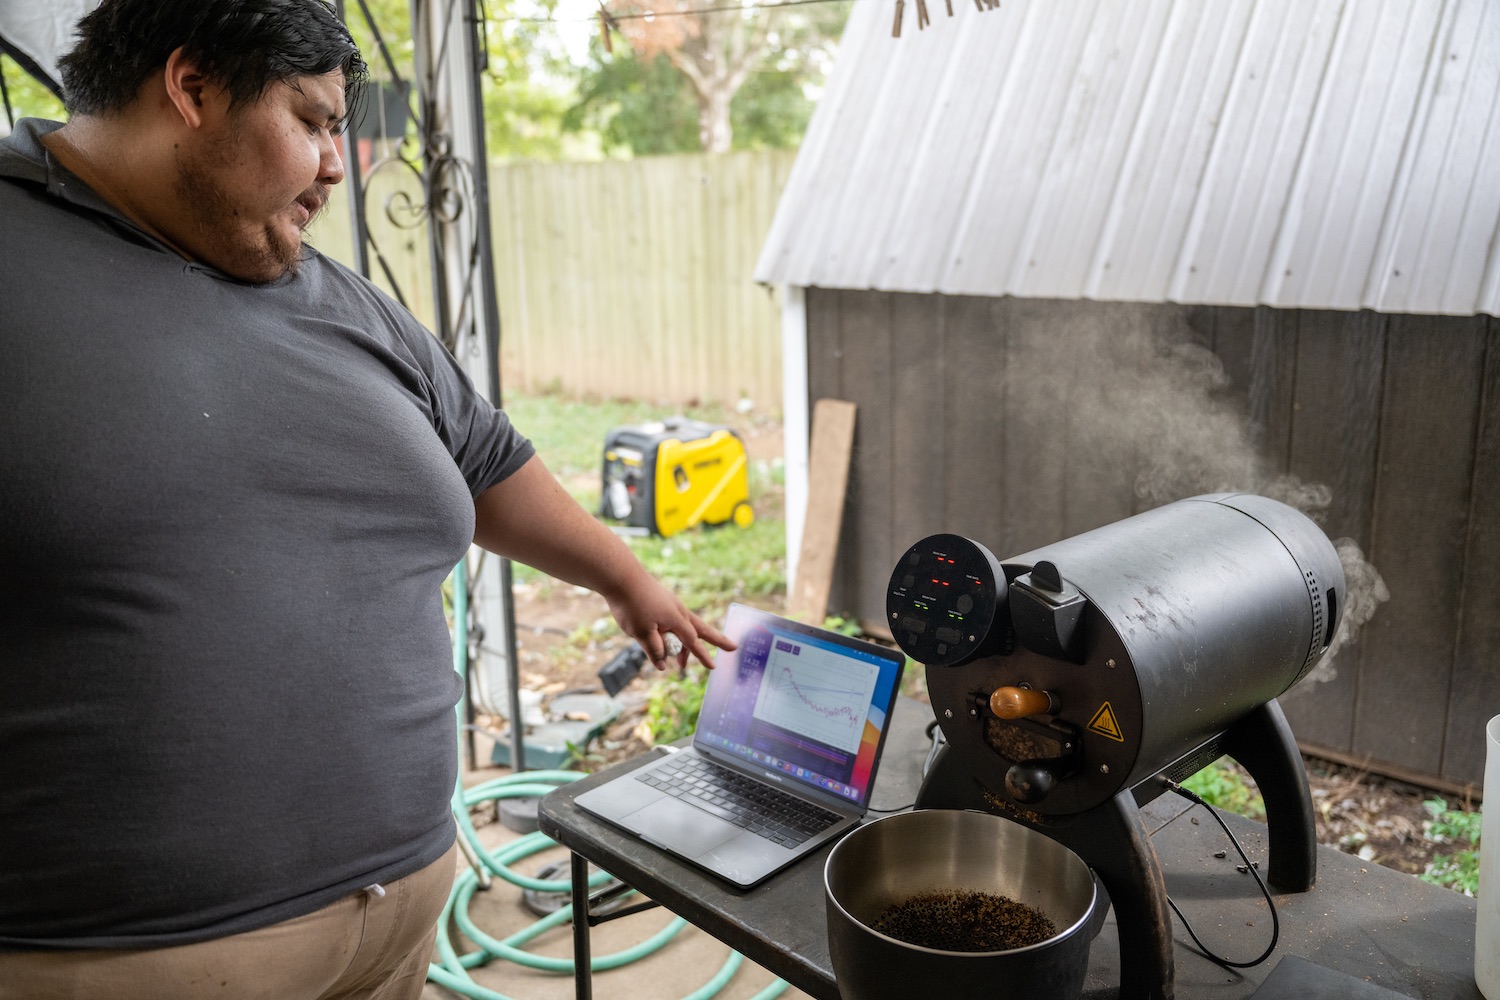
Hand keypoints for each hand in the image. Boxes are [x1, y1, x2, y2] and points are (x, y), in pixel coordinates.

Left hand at [602, 573, 734, 671]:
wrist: (621, 576)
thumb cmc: (631, 604)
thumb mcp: (641, 633)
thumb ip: (654, 650)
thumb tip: (662, 664)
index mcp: (677, 619)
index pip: (693, 642)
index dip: (702, 655)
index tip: (713, 667)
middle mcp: (678, 610)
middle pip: (701, 629)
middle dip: (716, 640)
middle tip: (733, 647)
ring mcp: (670, 604)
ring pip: (686, 626)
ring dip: (686, 643)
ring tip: (681, 661)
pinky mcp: (661, 600)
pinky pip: (672, 621)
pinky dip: (673, 634)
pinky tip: (662, 641)